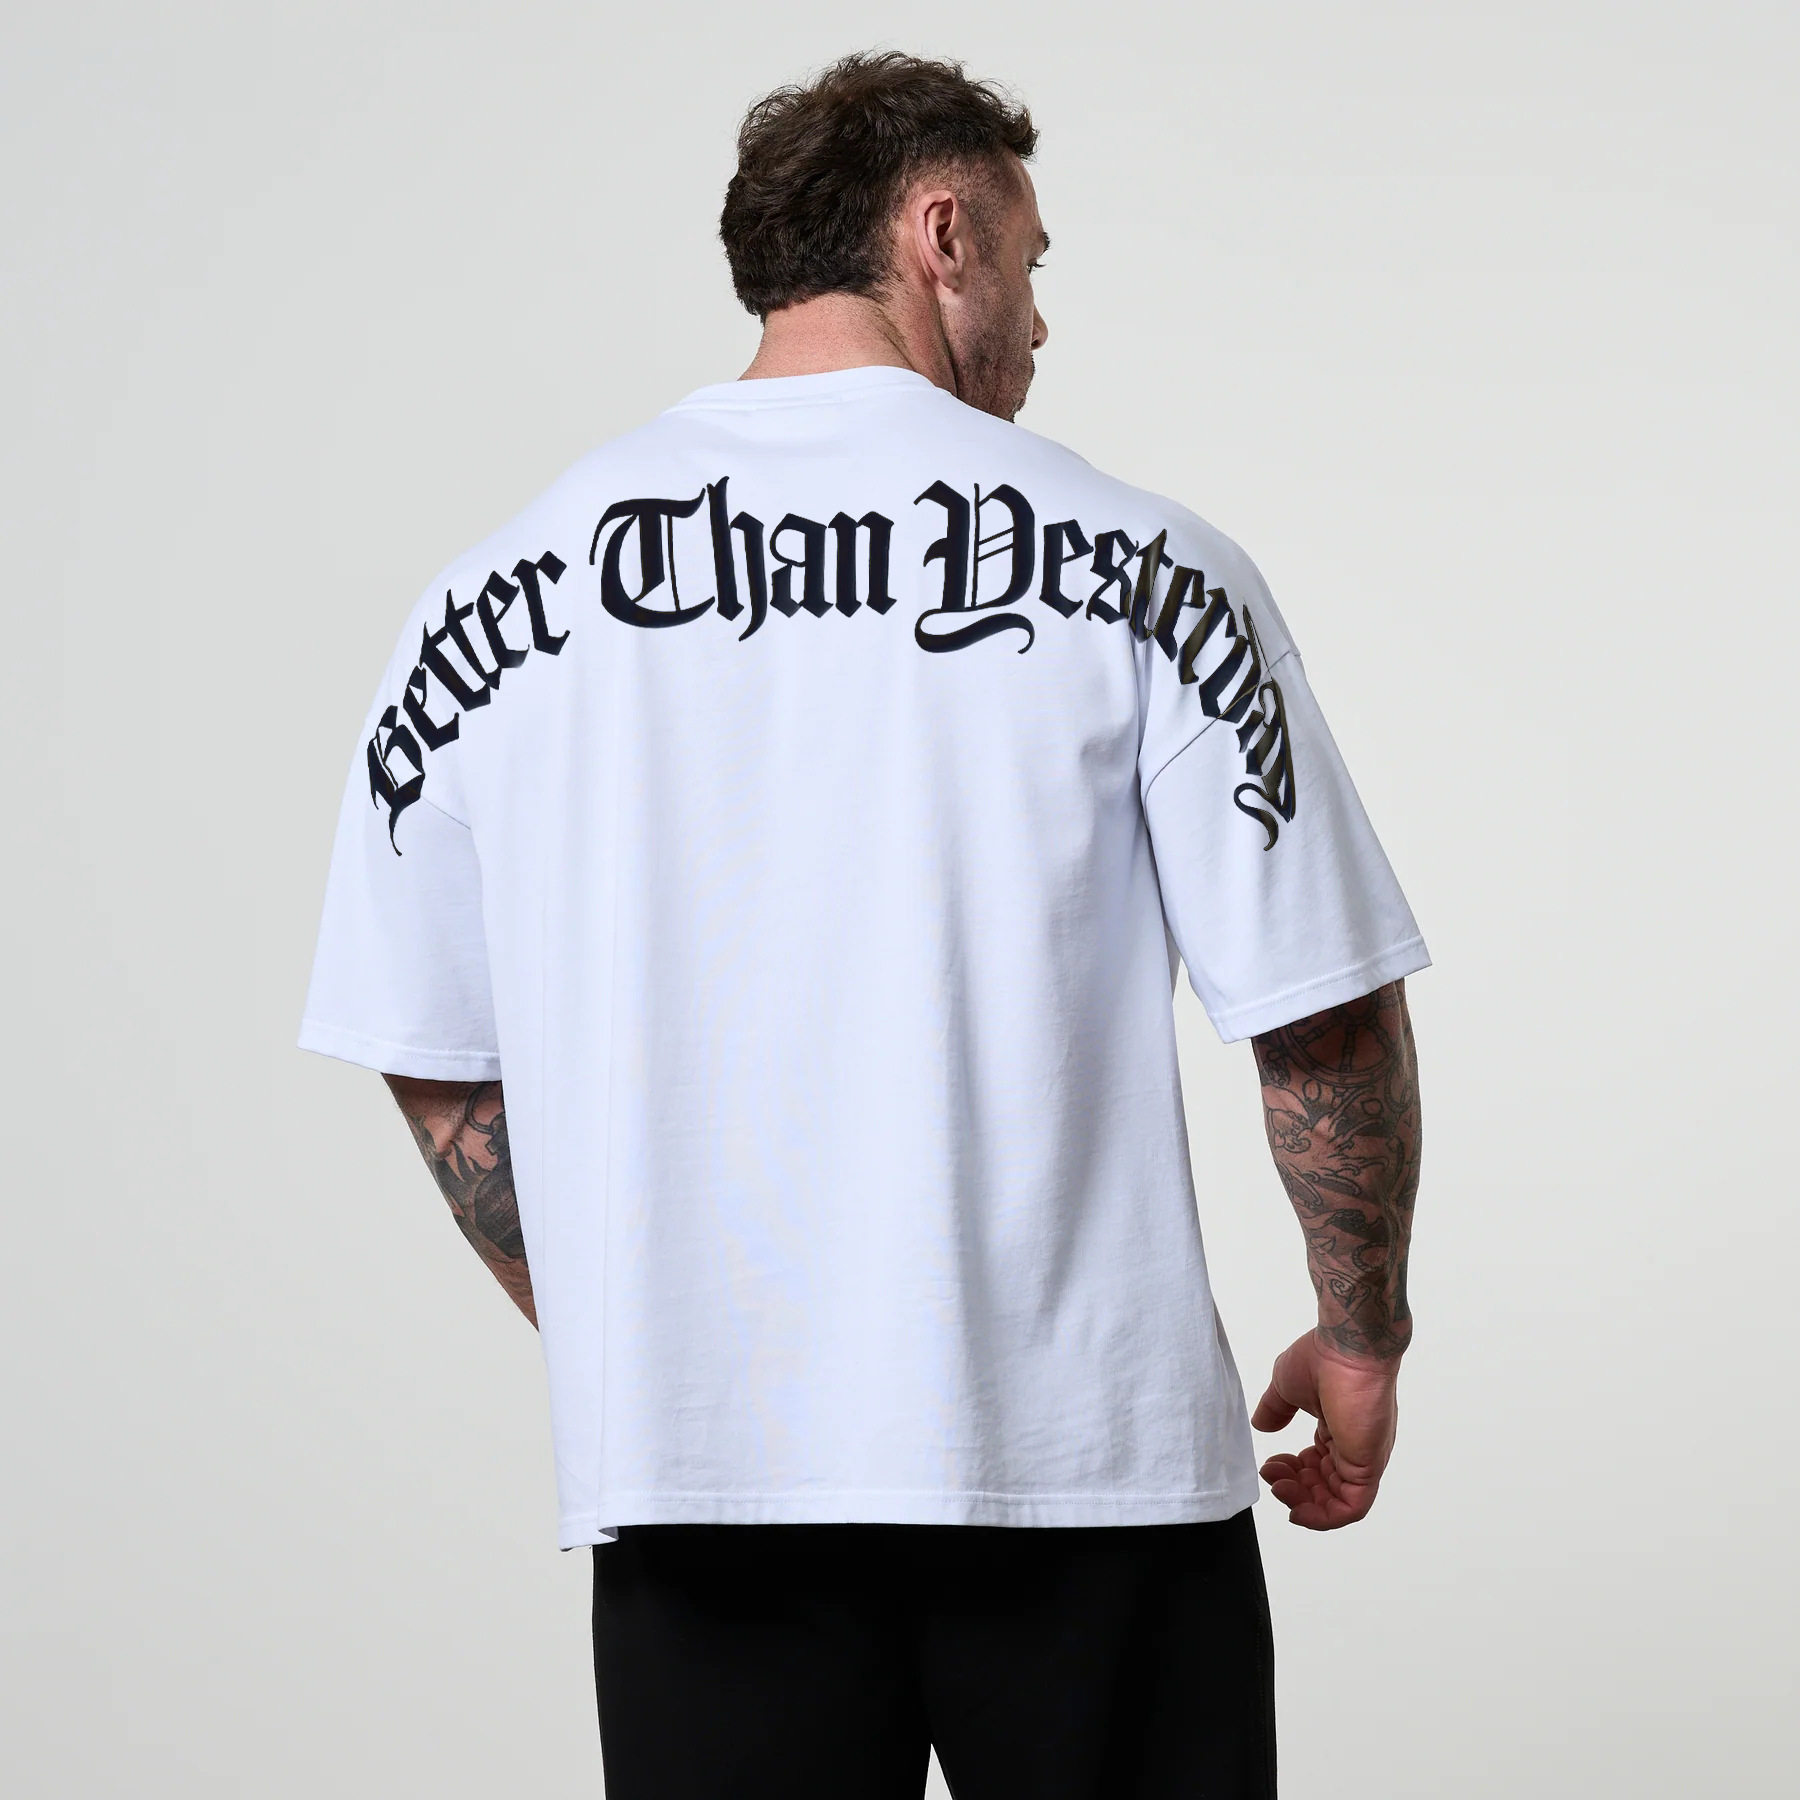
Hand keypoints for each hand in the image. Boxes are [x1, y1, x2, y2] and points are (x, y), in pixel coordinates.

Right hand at [1252, 1331, 1400, 1528]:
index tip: (1269, 1463)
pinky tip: (1298, 1510)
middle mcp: (1354, 1447)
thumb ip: (1275, 1409)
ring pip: (1335, 1502)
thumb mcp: (1287, 1386)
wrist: (1348, 1347)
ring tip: (1279, 1487)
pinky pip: (1351, 1508)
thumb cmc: (1323, 1357)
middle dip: (1293, 1489)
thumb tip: (1262, 1426)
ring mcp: (1363, 1458)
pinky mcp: (1367, 1467)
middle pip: (1324, 1487)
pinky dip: (1324, 1517)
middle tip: (1270, 1477)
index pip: (1316, 1465)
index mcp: (1338, 1428)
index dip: (1291, 1471)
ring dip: (1303, 1504)